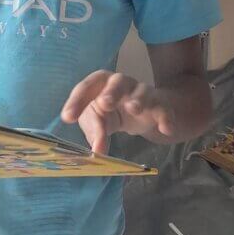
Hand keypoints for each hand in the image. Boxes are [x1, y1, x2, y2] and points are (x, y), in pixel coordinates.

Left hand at [61, 71, 175, 155]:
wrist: (143, 111)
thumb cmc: (111, 112)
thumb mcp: (98, 122)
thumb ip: (95, 133)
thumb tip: (97, 152)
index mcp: (101, 84)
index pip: (87, 87)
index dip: (77, 101)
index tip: (68, 118)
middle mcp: (122, 84)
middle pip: (117, 82)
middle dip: (111, 92)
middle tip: (105, 103)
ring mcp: (142, 93)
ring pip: (142, 92)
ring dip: (138, 99)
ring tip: (134, 109)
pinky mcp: (159, 106)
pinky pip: (164, 110)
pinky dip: (166, 118)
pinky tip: (165, 128)